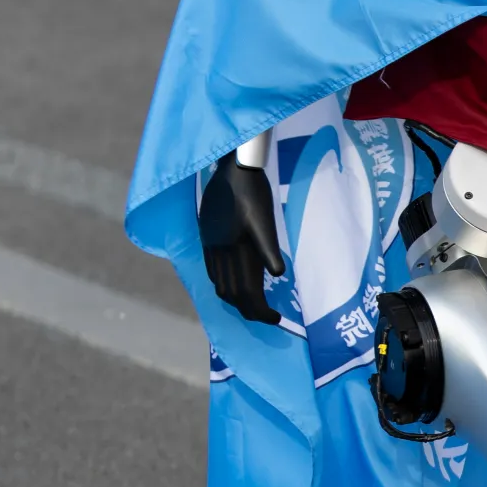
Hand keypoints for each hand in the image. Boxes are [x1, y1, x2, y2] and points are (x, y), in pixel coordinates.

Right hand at [198, 152, 285, 322]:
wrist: (231, 167)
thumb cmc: (253, 191)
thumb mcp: (265, 220)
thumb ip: (268, 248)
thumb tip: (278, 273)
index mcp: (235, 249)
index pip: (246, 292)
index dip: (261, 310)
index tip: (276, 319)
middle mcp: (220, 251)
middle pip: (232, 293)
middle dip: (250, 310)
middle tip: (269, 316)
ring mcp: (212, 244)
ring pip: (220, 284)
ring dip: (236, 299)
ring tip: (254, 304)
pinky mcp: (208, 237)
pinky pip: (213, 269)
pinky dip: (223, 283)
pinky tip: (234, 280)